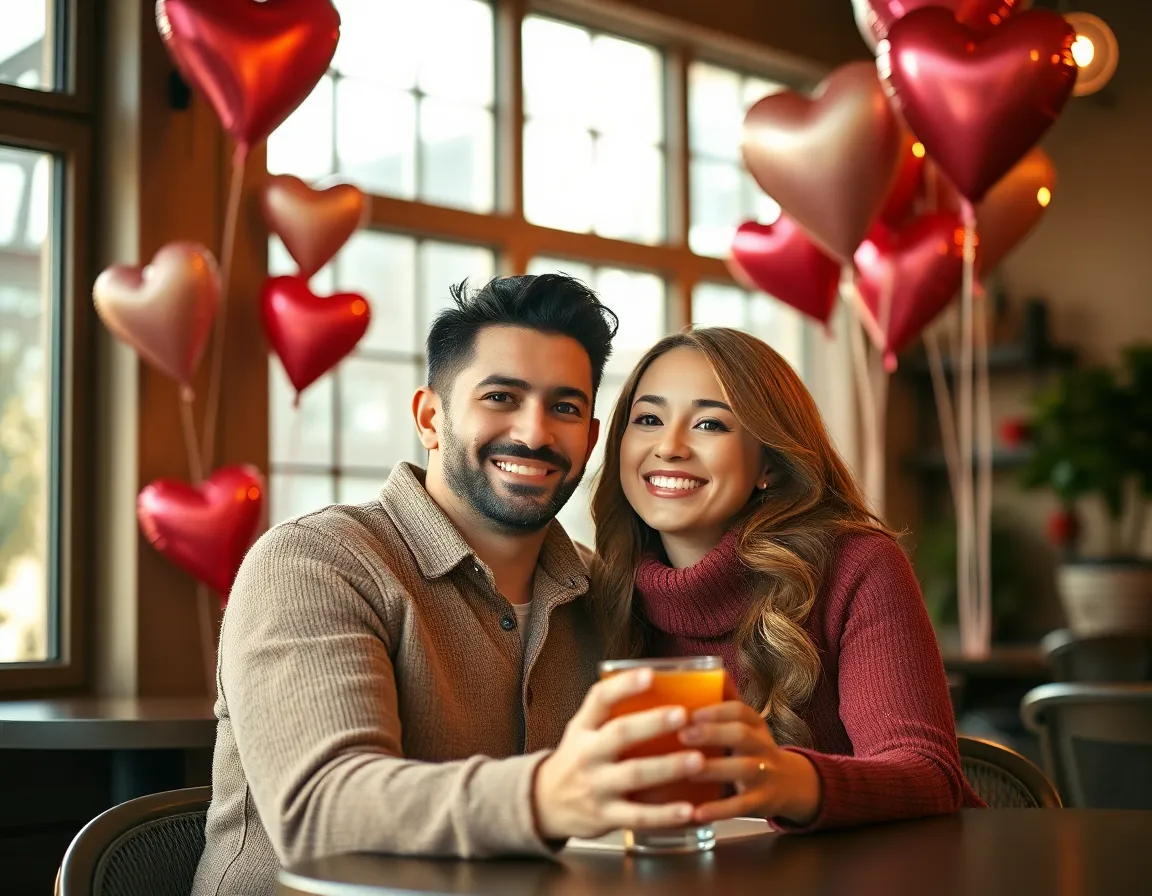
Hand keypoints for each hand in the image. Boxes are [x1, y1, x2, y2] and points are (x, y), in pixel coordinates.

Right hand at [533, 668, 705, 840]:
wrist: (546, 803)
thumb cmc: (578, 758)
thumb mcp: (583, 729)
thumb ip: (611, 711)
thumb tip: (662, 684)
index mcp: (584, 727)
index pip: (599, 699)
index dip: (624, 685)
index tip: (649, 674)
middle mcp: (587, 754)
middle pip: (619, 734)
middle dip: (652, 724)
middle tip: (683, 715)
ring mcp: (596, 786)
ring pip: (633, 775)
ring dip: (667, 767)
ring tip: (698, 760)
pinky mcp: (605, 816)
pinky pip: (637, 816)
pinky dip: (664, 815)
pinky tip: (688, 810)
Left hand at [678, 677, 820, 825]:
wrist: (791, 784)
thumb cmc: (752, 749)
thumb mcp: (745, 724)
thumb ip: (725, 701)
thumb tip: (706, 668)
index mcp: (754, 724)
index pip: (740, 710)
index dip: (717, 710)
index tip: (690, 711)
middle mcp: (762, 746)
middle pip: (741, 735)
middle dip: (713, 733)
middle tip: (682, 734)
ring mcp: (764, 774)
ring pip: (742, 769)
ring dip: (713, 769)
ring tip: (684, 769)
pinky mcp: (762, 803)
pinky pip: (741, 806)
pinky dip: (719, 810)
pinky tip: (696, 812)